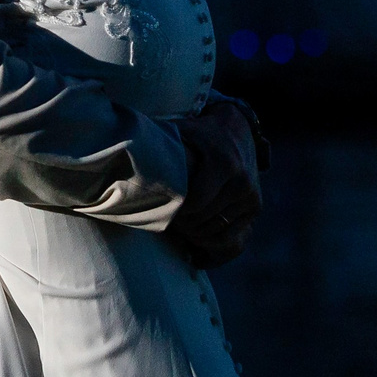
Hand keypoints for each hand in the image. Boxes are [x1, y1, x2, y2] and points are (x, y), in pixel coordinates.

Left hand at [169, 96, 265, 268]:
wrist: (237, 131)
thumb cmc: (198, 134)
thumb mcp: (180, 132)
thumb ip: (158, 144)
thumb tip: (121, 153)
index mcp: (224, 164)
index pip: (194, 205)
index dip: (174, 212)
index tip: (160, 207)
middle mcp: (242, 183)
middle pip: (204, 221)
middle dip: (182, 224)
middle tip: (166, 218)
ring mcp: (251, 198)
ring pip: (216, 233)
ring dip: (194, 235)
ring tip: (178, 225)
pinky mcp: (255, 209)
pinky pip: (233, 240)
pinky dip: (212, 245)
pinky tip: (195, 244)